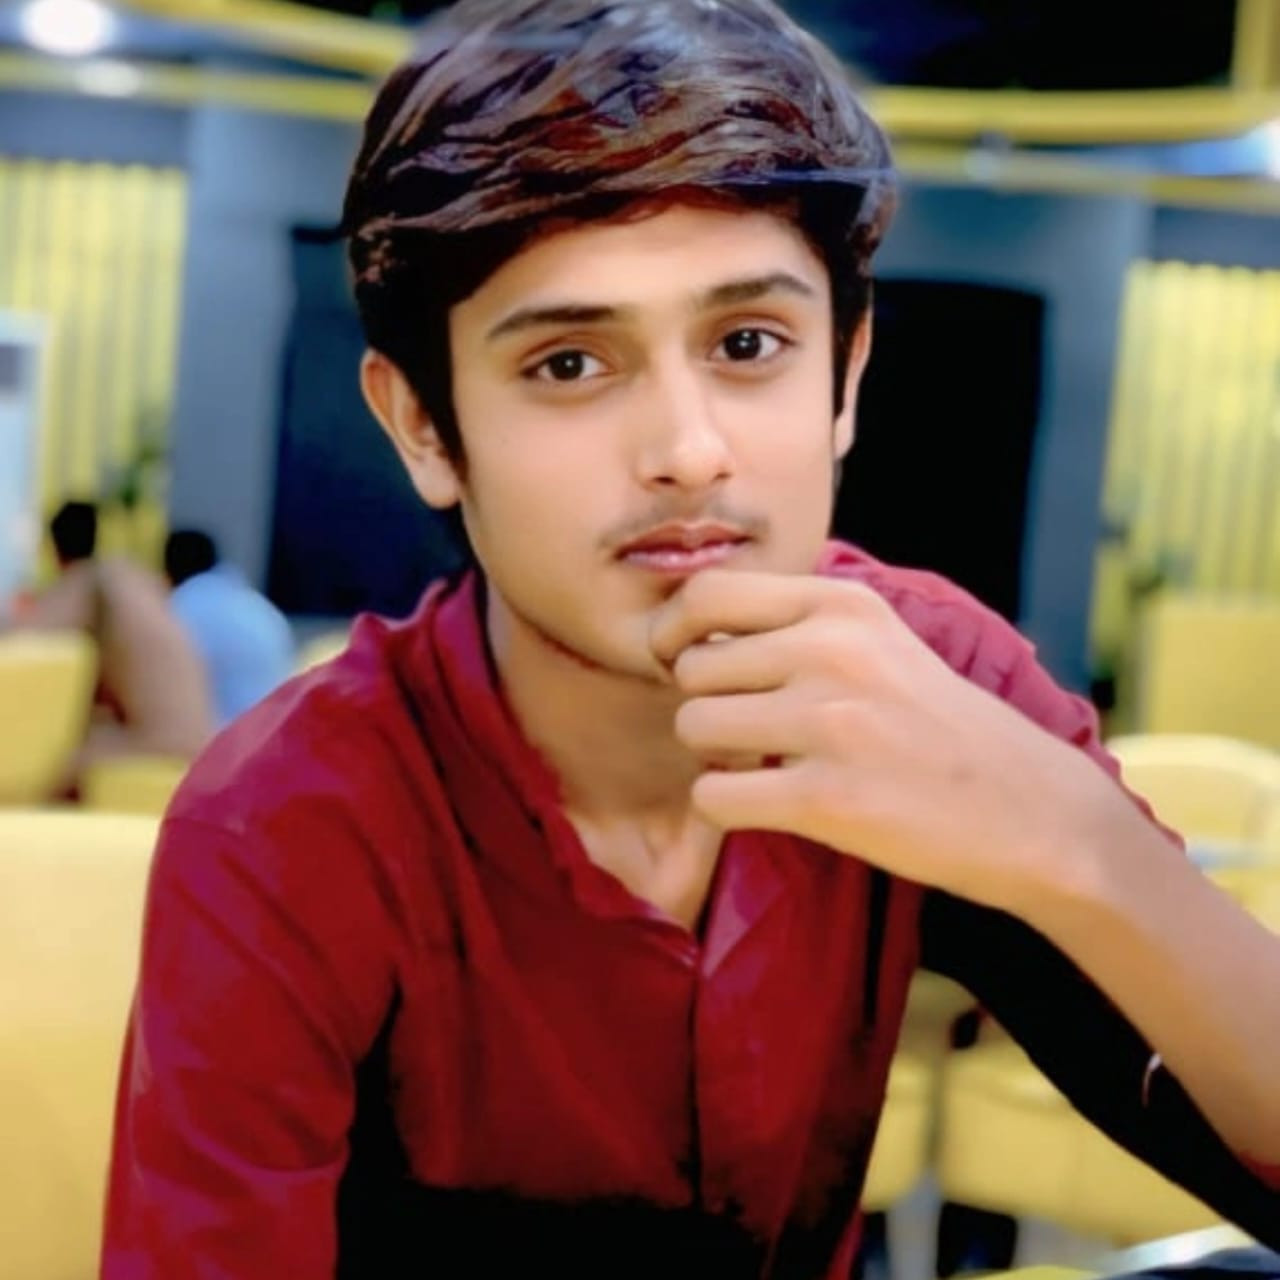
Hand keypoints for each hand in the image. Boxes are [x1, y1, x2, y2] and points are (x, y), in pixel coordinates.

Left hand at [649, 569, 1123, 914]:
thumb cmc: (939, 726)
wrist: (1030, 809)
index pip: (706, 592)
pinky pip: (712, 796)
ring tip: (767, 766)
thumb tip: (687, 629)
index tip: (691, 666)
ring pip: (693, 726)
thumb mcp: (879, 642)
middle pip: (692, 666)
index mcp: (842, 604)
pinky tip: (770, 805)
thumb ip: (795, 625)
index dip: (676, 633)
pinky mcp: (827, 798)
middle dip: (707, 703)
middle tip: (750, 731)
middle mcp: (832, 651)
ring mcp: (830, 723)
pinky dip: (726, 807)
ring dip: (715, 756)